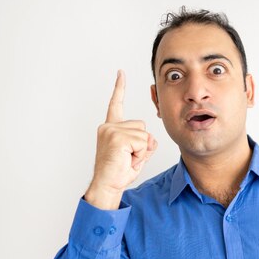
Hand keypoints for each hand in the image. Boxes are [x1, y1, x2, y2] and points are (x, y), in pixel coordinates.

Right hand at [84, 70, 157, 208]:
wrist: (107, 185)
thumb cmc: (119, 172)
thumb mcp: (136, 154)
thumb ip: (144, 142)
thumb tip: (150, 139)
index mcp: (111, 128)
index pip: (116, 104)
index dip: (119, 88)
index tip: (121, 73)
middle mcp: (109, 126)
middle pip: (142, 126)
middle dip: (142, 144)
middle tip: (127, 157)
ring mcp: (111, 130)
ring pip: (144, 135)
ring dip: (141, 151)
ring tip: (126, 159)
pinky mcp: (117, 137)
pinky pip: (142, 142)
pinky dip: (139, 154)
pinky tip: (126, 159)